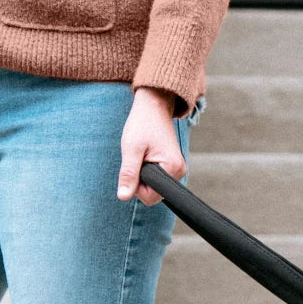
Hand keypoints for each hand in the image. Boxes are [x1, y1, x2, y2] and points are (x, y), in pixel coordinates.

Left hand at [117, 87, 185, 205]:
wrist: (154, 106)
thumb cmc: (142, 124)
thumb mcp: (131, 148)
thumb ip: (128, 174)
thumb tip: (123, 196)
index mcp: (172, 169)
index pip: (151, 197)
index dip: (136, 186)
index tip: (134, 164)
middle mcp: (179, 172)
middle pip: (153, 194)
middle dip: (140, 180)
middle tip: (137, 157)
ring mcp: (177, 170)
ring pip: (154, 187)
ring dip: (143, 174)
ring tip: (142, 154)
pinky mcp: (173, 166)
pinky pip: (157, 179)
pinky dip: (147, 170)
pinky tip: (147, 155)